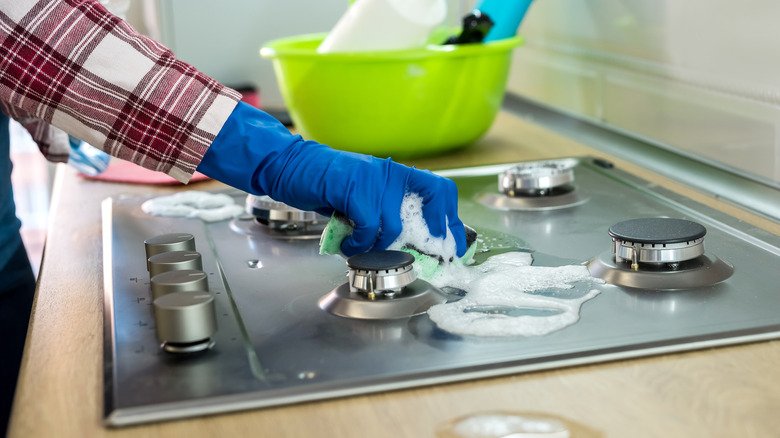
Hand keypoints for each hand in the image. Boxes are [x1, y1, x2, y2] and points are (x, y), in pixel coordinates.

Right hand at [197, 102, 466, 256]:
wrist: (292, 166)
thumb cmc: (328, 185)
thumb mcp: (366, 197)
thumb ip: (388, 212)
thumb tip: (412, 243)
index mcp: (398, 174)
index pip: (441, 191)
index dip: (451, 220)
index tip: (453, 245)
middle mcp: (392, 174)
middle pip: (428, 209)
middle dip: (427, 241)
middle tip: (416, 259)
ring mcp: (375, 180)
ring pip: (393, 227)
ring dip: (378, 246)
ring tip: (361, 247)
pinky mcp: (355, 189)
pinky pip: (368, 227)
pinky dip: (358, 243)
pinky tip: (348, 243)